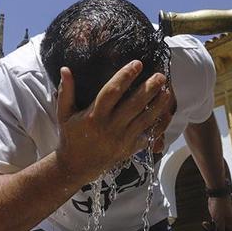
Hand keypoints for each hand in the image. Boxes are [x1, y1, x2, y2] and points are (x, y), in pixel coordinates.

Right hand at [55, 60, 172, 182]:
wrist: (76, 166)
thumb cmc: (70, 136)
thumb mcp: (64, 114)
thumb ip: (66, 91)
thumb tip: (65, 69)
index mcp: (94, 116)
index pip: (112, 92)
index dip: (125, 76)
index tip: (137, 64)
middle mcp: (110, 127)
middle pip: (134, 104)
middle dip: (149, 88)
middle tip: (160, 75)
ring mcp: (122, 139)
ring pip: (145, 119)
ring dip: (158, 105)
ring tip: (167, 91)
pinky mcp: (129, 149)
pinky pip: (148, 136)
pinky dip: (160, 126)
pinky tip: (167, 113)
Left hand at [208, 196, 231, 230]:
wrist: (217, 195)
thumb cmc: (221, 206)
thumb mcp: (219, 220)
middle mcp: (230, 226)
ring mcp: (224, 223)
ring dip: (210, 230)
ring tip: (205, 225)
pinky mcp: (218, 221)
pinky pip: (214, 227)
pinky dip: (209, 226)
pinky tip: (204, 223)